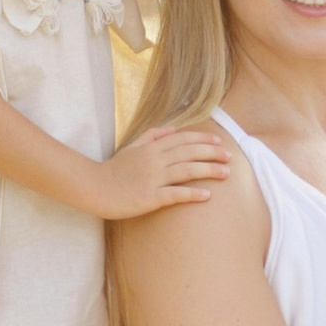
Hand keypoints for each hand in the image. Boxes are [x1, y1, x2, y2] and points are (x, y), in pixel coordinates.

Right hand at [90, 125, 235, 220]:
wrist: (94, 188)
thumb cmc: (114, 169)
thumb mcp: (132, 147)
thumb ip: (152, 136)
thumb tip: (172, 127)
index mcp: (151, 148)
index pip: (183, 139)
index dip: (203, 140)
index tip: (219, 143)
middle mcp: (154, 160)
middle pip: (189, 152)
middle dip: (212, 153)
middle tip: (230, 157)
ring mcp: (152, 178)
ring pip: (186, 170)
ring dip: (209, 171)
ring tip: (226, 174)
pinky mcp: (149, 197)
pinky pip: (175, 194)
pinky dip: (192, 193)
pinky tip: (207, 195)